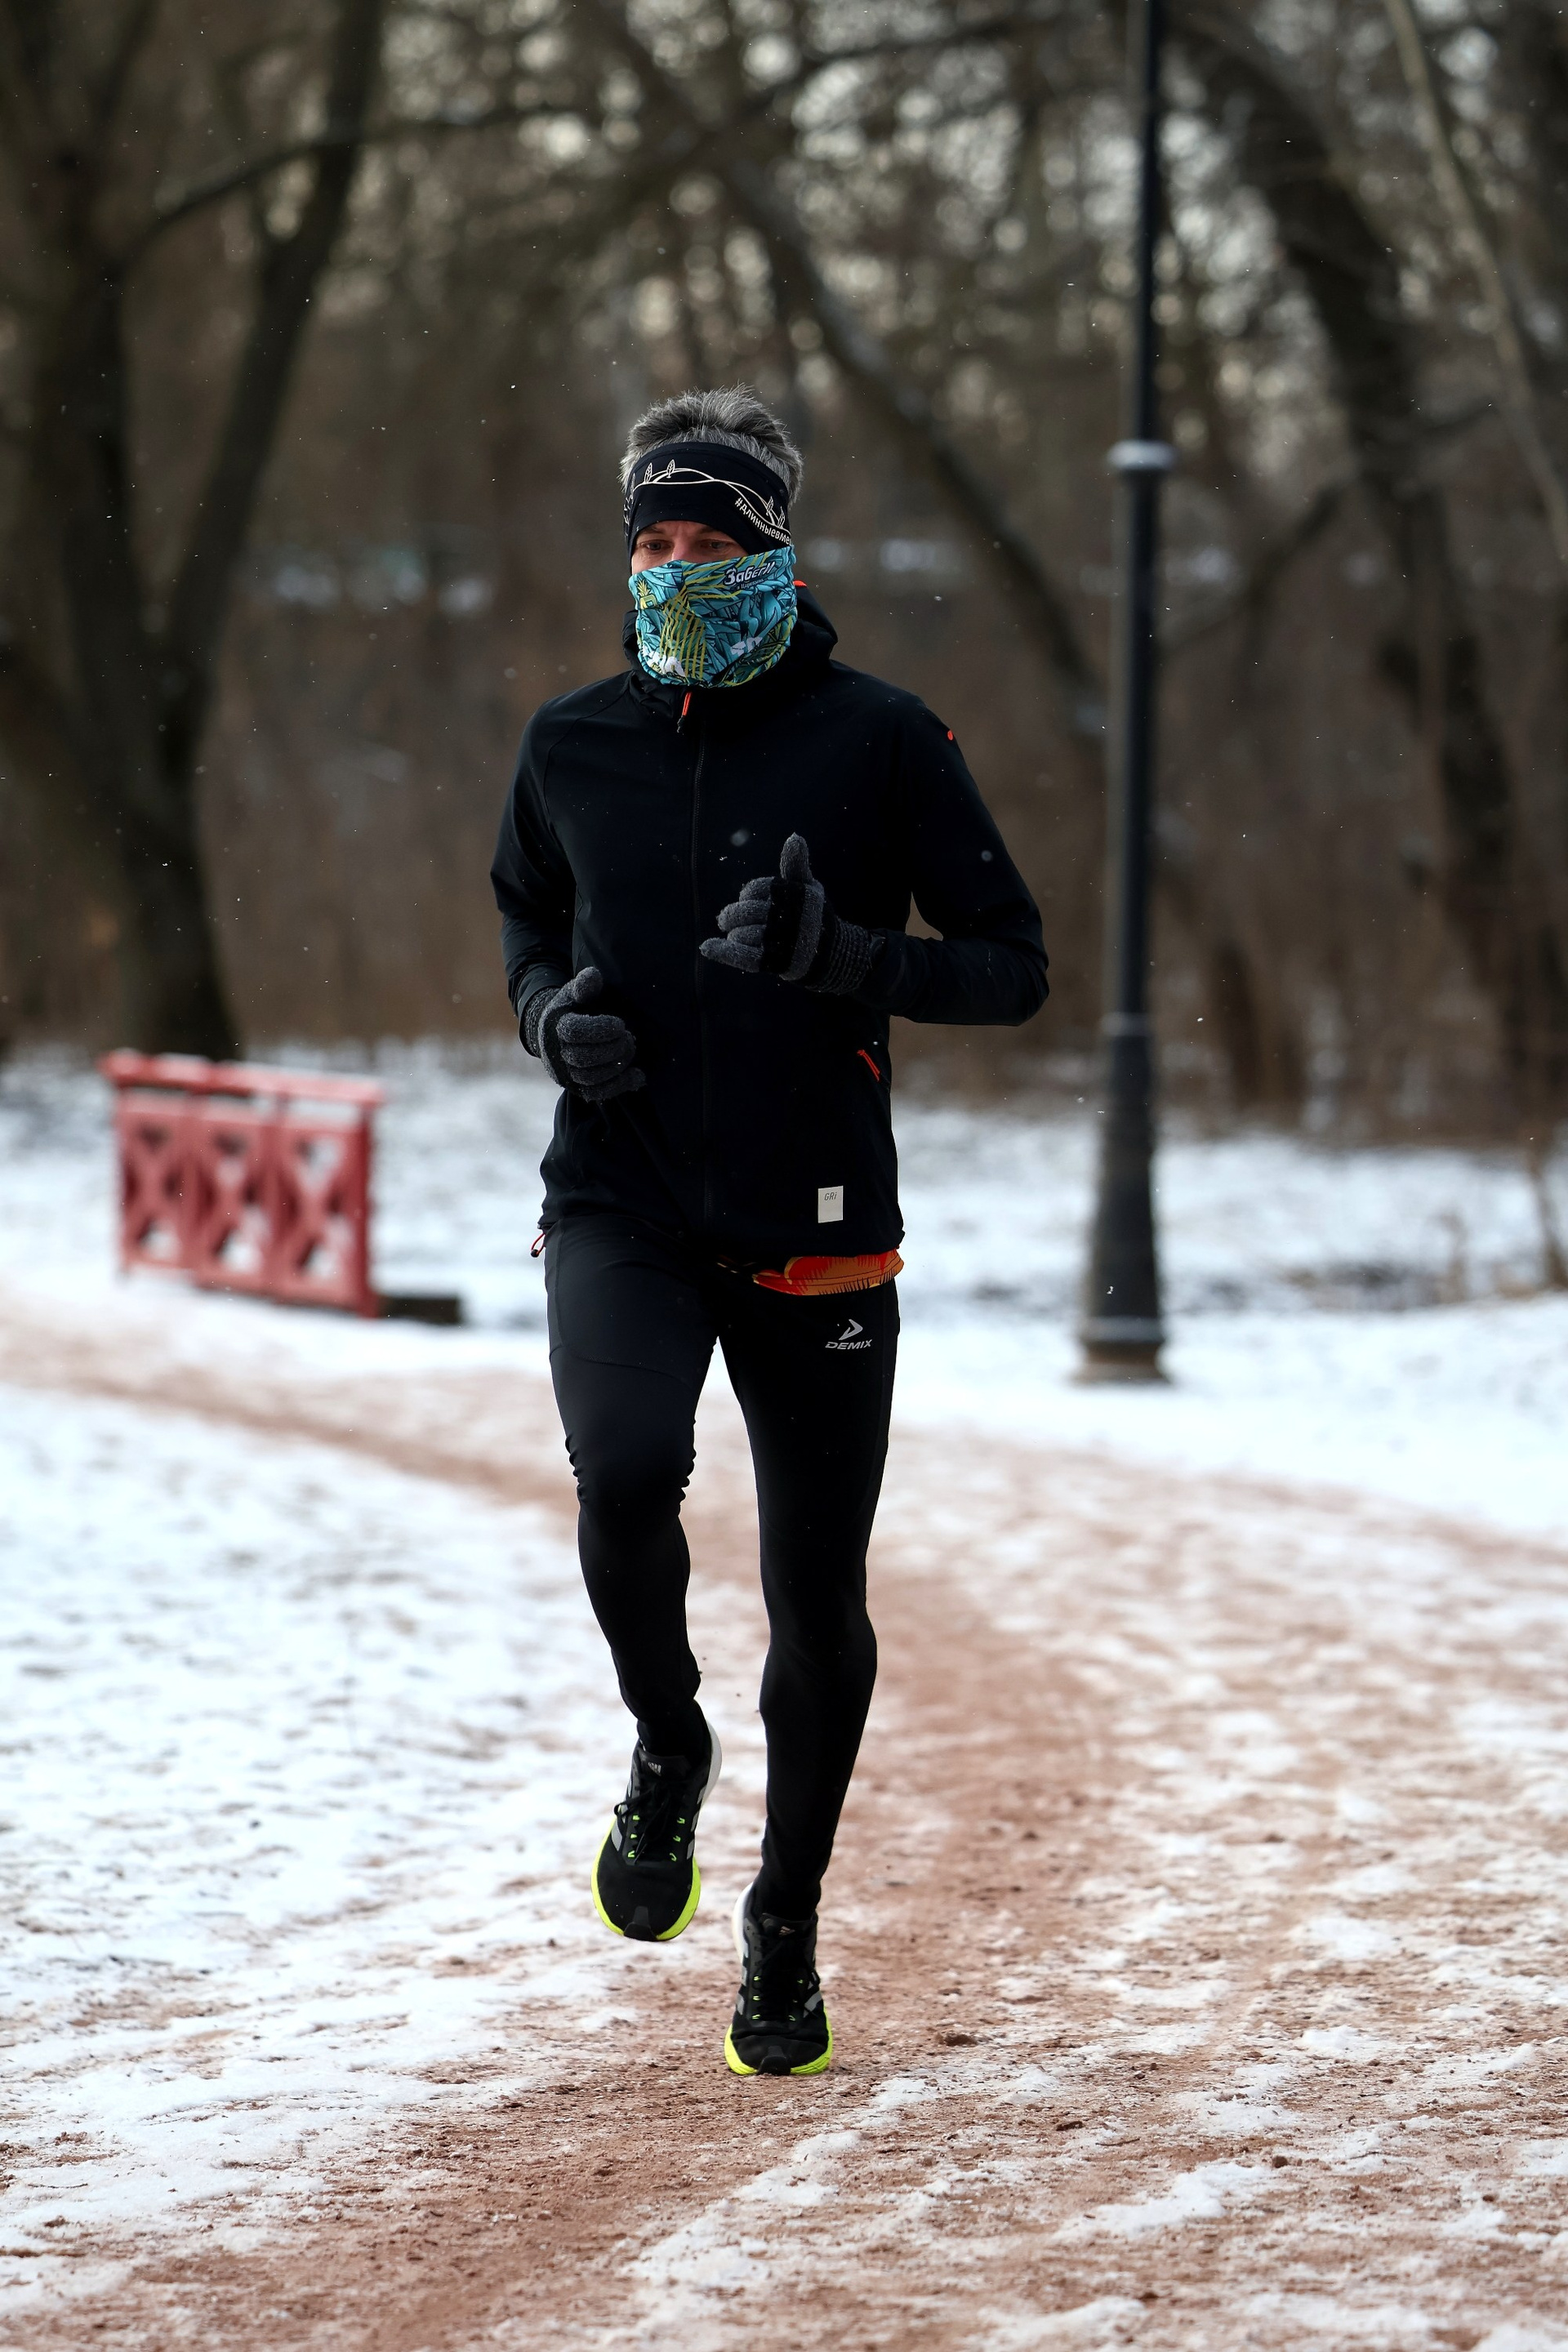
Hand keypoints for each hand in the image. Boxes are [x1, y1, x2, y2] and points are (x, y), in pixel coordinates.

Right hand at [532, 967, 645, 1102]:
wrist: (553, 1033)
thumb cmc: (572, 1009)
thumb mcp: (575, 992)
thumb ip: (584, 984)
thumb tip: (593, 976)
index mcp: (556, 1026)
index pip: (574, 1031)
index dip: (600, 1029)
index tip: (620, 1024)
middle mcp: (556, 1052)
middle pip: (583, 1057)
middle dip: (611, 1049)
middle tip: (629, 1037)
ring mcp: (565, 1073)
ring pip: (590, 1077)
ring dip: (616, 1066)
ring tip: (630, 1049)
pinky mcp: (576, 1087)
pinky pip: (597, 1093)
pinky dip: (619, 1086)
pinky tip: (638, 1076)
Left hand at [701, 833, 864, 988]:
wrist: (829, 953)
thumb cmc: (813, 915)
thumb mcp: (808, 888)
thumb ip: (796, 865)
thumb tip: (795, 838)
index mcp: (793, 895)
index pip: (753, 890)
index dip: (747, 895)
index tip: (750, 901)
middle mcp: (787, 917)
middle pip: (744, 912)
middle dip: (733, 916)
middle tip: (726, 920)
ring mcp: (780, 942)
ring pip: (742, 935)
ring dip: (736, 935)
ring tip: (741, 936)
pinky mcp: (774, 962)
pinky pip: (744, 956)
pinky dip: (724, 952)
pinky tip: (706, 947)